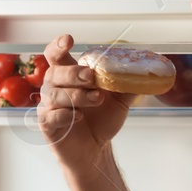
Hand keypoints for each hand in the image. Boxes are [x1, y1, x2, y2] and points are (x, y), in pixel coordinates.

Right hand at [37, 34, 139, 172]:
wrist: (96, 150)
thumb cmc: (101, 122)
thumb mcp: (119, 101)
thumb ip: (128, 85)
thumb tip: (143, 72)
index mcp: (69, 77)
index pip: (56, 55)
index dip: (58, 45)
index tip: (69, 40)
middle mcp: (55, 89)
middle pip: (54, 72)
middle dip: (73, 73)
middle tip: (91, 77)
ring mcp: (50, 107)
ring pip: (54, 94)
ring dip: (77, 95)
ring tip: (97, 99)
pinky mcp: (48, 125)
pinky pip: (50, 116)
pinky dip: (66, 115)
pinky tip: (80, 117)